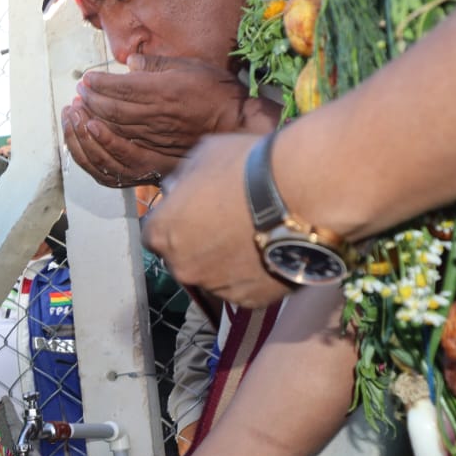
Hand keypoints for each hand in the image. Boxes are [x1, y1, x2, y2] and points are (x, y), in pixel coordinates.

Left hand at [62, 54, 278, 186]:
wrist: (235, 124)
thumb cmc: (215, 91)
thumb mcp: (189, 66)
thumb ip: (157, 64)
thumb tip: (129, 62)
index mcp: (163, 89)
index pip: (120, 86)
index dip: (99, 83)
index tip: (86, 79)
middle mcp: (156, 114)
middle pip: (112, 109)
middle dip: (90, 101)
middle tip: (78, 94)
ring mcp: (156, 136)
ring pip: (115, 129)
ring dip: (93, 121)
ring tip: (79, 113)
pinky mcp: (158, 152)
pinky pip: (124, 148)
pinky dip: (106, 141)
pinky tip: (95, 135)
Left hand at [143, 132, 295, 306]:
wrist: (300, 194)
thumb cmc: (247, 167)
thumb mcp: (204, 156)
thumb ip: (183, 179)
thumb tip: (176, 188)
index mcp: (162, 232)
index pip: (155, 233)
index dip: (175, 222)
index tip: (194, 212)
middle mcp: (181, 266)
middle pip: (182, 258)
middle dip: (198, 245)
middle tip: (228, 224)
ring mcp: (214, 287)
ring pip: (213, 276)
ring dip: (225, 262)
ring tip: (255, 237)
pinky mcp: (248, 300)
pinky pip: (244, 288)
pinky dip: (252, 275)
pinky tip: (270, 252)